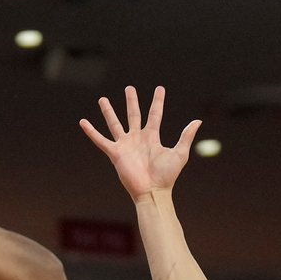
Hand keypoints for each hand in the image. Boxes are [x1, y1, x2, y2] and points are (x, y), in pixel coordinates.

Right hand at [79, 86, 200, 200]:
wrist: (153, 191)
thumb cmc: (167, 176)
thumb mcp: (180, 153)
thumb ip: (186, 136)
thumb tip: (198, 120)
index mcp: (152, 137)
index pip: (155, 114)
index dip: (157, 101)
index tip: (160, 88)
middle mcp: (137, 139)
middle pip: (133, 115)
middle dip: (131, 101)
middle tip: (129, 88)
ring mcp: (125, 145)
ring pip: (115, 124)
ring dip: (109, 112)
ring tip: (103, 99)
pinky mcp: (115, 153)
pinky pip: (101, 140)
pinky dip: (91, 132)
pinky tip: (83, 122)